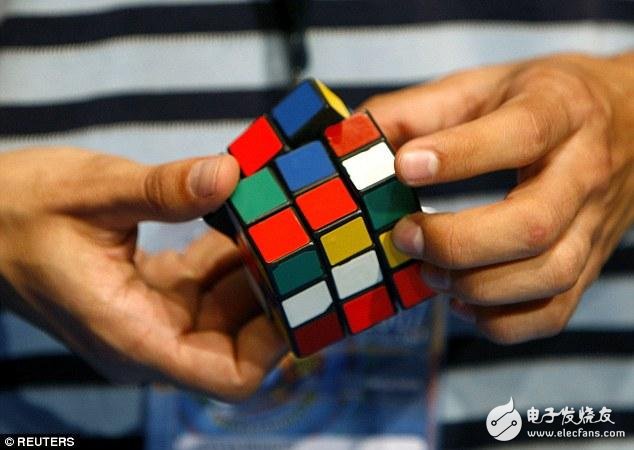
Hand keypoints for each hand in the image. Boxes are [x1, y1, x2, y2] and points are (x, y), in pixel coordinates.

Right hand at [0, 148, 286, 399]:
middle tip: (302, 239)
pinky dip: (230, 258)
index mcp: (133, 336)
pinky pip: (206, 287)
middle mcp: (147, 339)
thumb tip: (229, 174)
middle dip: (273, 296)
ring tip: (281, 220)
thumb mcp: (91, 192)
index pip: (228, 375)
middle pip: (237, 343)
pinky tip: (244, 218)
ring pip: (226, 313)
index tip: (301, 286)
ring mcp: (149, 318)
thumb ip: (162, 188)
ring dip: (255, 272)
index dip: (274, 342)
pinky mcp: (150, 293)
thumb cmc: (16, 209)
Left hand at [363, 52, 633, 343]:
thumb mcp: (486, 85)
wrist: (631, 119)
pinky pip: (554, 312)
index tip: (403, 168)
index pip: (522, 134)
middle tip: (406, 236)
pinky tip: (463, 302)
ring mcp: (594, 225)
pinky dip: (502, 321)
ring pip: (547, 276)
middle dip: (457, 241)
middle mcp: (586, 171)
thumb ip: (420, 110)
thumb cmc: (544, 101)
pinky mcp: (589, 263)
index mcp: (561, 110)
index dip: (460, 156)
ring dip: (476, 286)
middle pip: (533, 224)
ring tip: (428, 272)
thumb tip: (354, 138)